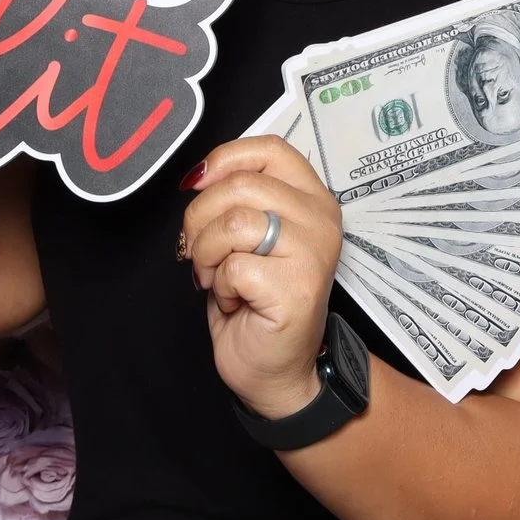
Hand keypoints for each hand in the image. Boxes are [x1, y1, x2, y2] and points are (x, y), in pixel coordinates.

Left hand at [179, 137, 343, 423]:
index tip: (198, 185)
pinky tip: (237, 302)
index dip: (223, 160)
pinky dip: (220, 287)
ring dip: (208, 256)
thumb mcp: (249, 235)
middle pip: (240, 185)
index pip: (269, 149)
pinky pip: (234, 267)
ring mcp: (313, 253)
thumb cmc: (256, 301)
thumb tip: (199, 175)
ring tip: (220, 279)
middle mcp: (320, 219)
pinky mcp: (297, 287)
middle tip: (203, 253)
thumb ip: (236, 199)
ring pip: (232, 224)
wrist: (275, 370)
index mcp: (312, 198)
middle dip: (200, 220)